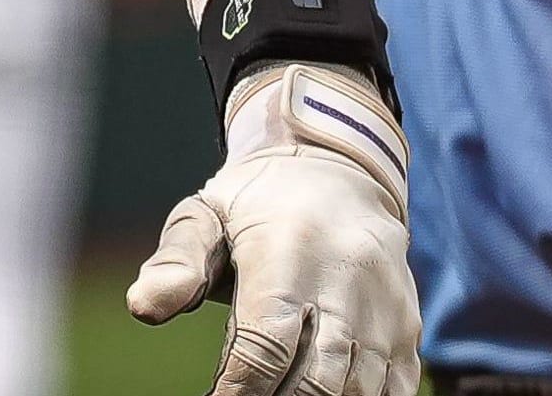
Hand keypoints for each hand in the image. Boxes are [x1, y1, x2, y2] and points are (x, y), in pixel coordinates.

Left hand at [129, 62, 419, 395]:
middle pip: (319, 378)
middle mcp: (347, 283)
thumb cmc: (256, 205)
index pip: (266, 344)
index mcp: (289, 252)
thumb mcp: (206, 216)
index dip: (240, 387)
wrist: (339, 175)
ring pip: (361, 389)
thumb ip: (176, 263)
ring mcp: (386, 310)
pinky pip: (396, 388)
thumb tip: (142, 307)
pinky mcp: (409, 330)